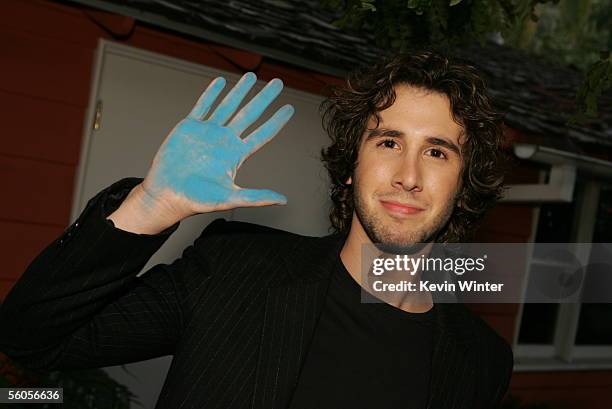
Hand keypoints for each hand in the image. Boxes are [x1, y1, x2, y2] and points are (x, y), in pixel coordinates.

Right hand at [142, 72, 293, 219]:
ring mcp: (207, 132)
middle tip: (278, 83)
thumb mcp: (231, 198)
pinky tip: (220, 82)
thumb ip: (257, 197)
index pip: (263, 133)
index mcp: (237, 155)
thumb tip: (283, 200)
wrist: (167, 195)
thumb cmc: (197, 200)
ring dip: (240, 91)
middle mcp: (225, 141)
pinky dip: (211, 94)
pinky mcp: (189, 127)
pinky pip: (203, 106)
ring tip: (251, 76)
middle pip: (250, 114)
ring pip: (228, 105)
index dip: (277, 121)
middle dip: (264, 98)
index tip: (290, 108)